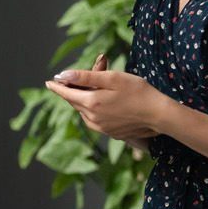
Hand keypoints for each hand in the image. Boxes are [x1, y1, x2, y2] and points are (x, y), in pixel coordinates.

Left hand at [45, 54, 164, 140]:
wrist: (159, 115)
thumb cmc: (138, 92)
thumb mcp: (112, 78)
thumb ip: (86, 76)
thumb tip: (63, 75)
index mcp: (92, 103)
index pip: (67, 94)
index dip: (57, 87)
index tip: (48, 82)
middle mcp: (93, 118)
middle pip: (76, 102)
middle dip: (75, 88)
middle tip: (77, 77)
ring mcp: (101, 128)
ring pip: (84, 111)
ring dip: (84, 100)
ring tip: (93, 88)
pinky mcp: (110, 133)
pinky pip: (94, 119)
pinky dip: (93, 109)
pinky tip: (103, 103)